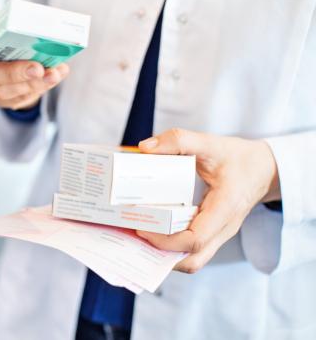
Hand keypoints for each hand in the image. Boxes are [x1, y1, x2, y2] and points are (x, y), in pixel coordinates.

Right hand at [0, 26, 69, 109]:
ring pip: (9, 91)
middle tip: (37, 68)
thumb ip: (12, 30)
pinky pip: (22, 98)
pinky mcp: (4, 101)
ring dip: (34, 83)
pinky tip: (55, 77)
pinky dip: (42, 86)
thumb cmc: (0, 38)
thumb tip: (44, 33)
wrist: (3, 59)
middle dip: (16, 73)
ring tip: (53, 74)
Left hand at [136, 129, 280, 273]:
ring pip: (192, 259)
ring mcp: (219, 234)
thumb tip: (145, 148)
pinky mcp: (213, 233)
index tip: (142, 227)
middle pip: (193, 260)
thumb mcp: (210, 143)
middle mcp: (223, 228)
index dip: (165, 240)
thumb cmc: (239, 158)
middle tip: (135, 235)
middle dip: (161, 255)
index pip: (195, 239)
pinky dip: (172, 248)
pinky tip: (153, 232)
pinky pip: (192, 250)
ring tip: (139, 237)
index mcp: (225, 208)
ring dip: (165, 254)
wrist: (265, 169)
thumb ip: (179, 141)